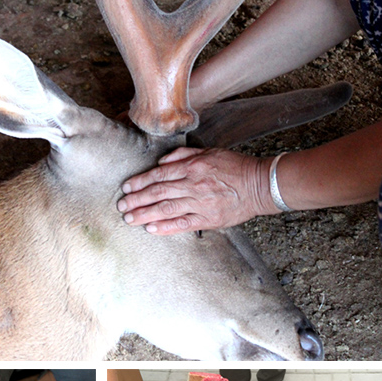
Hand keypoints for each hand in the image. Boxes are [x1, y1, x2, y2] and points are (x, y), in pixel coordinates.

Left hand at [117, 147, 272, 233]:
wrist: (260, 185)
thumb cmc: (235, 167)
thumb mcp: (210, 152)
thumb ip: (184, 155)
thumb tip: (162, 162)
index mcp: (194, 166)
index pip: (160, 174)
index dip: (141, 181)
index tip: (127, 187)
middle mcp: (194, 185)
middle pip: (159, 192)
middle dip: (137, 199)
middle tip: (121, 205)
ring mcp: (201, 203)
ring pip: (167, 209)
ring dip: (145, 214)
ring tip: (129, 218)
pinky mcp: (208, 219)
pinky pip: (183, 224)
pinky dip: (166, 227)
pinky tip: (151, 228)